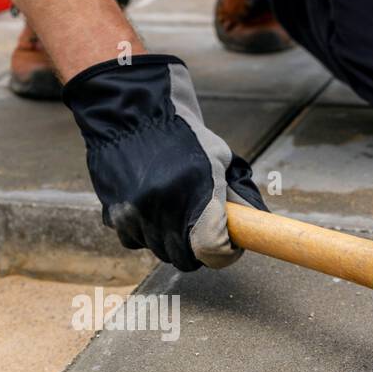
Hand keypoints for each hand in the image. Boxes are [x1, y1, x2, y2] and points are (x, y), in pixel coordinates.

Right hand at [62, 55, 266, 270]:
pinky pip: (133, 241)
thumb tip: (257, 222)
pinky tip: (149, 209)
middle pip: (185, 258)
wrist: (133, 113)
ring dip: (169, 240)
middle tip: (202, 230)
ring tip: (174, 211)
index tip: (229, 246)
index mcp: (198, 191)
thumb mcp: (219, 158)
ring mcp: (137, 213)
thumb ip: (237, 194)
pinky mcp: (115, 213)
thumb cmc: (183, 134)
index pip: (212, 249)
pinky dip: (143, 232)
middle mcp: (165, 206)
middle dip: (198, 250)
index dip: (224, 254)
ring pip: (159, 251)